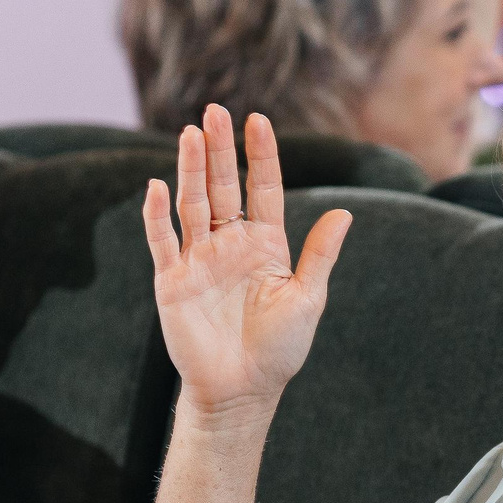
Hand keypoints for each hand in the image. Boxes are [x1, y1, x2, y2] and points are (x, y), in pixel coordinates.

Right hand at [142, 106, 352, 424]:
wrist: (242, 390)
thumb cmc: (279, 349)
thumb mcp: (307, 298)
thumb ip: (319, 255)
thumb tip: (345, 213)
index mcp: (265, 244)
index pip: (261, 188)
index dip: (259, 155)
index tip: (256, 119)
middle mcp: (230, 244)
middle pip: (221, 186)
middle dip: (217, 150)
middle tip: (213, 111)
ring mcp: (199, 260)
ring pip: (192, 204)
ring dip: (188, 170)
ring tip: (189, 133)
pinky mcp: (173, 281)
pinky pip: (163, 242)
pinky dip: (158, 215)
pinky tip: (157, 186)